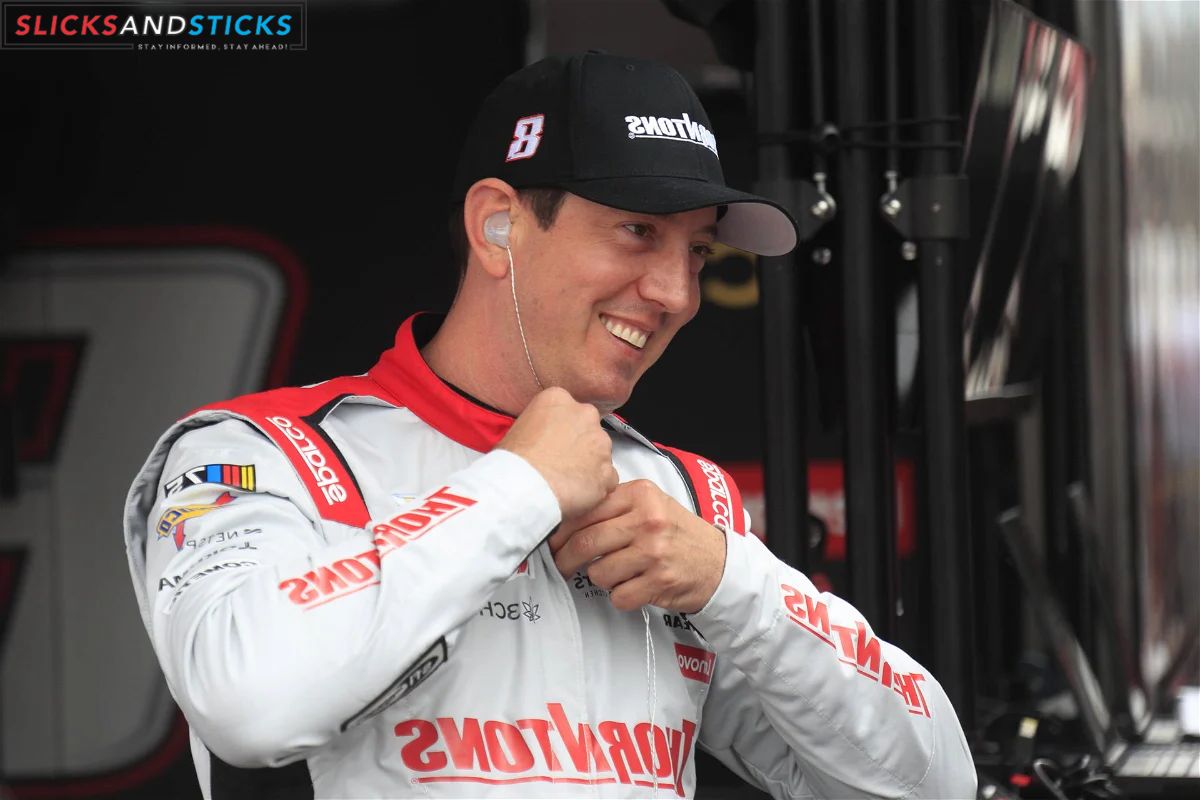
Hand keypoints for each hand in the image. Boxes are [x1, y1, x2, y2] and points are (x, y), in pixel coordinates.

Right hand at [496, 387, 617, 518]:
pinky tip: (576, 493)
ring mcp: (601, 443)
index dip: (561, 429)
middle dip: (579, 445)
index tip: (552, 443)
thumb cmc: (512, 461)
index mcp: (559, 398)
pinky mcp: (608, 470)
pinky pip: (607, 478)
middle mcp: (585, 414)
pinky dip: (596, 486)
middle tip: (560, 462)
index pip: (567, 410)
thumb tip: (543, 438)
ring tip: (566, 481)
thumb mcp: (518, 428)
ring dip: (589, 466)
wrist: (523, 488)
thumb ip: (540, 426)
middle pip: (588, 429)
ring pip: (600, 454)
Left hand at [550, 480, 726, 612]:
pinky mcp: (659, 582)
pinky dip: (620, 596)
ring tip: (618, 572)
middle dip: (566, 559)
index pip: (586, 511)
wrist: (718, 563)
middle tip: (562, 565)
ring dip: (600, 578)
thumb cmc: (678, 534)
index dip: (562, 531)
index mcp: (641, 495)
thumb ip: (615, 505)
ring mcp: (654, 552)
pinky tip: (634, 586)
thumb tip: (566, 518)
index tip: (553, 541)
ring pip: (598, 572)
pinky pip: (618, 596)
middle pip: (585, 542)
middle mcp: (648, 520)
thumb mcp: (651, 504)